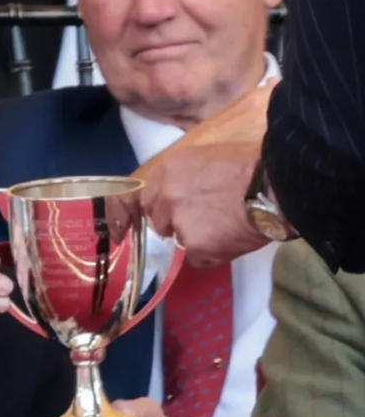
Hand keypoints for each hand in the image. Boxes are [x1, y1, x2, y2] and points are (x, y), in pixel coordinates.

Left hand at [133, 82, 277, 266]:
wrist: (274, 187)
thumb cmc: (249, 167)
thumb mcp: (205, 159)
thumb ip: (182, 178)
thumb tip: (177, 194)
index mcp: (166, 172)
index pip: (142, 199)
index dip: (148, 210)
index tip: (151, 220)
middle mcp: (163, 197)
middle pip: (158, 222)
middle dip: (177, 224)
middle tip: (208, 218)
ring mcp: (176, 223)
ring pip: (179, 241)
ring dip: (196, 239)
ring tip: (225, 226)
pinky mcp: (193, 246)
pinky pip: (197, 257)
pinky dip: (212, 253)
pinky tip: (231, 238)